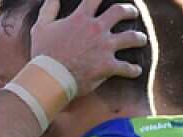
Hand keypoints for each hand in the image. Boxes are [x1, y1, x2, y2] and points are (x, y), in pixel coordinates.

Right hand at [30, 0, 147, 94]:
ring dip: (139, 38)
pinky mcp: (107, 66)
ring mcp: (104, 47)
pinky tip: (136, 71)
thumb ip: (48, 10)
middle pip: (121, 11)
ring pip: (131, 38)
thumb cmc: (43, 54)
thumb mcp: (40, 28)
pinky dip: (133, 70)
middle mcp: (96, 29)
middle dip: (130, 11)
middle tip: (133, 13)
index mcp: (80, 19)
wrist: (49, 78)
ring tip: (141, 40)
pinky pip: (127, 68)